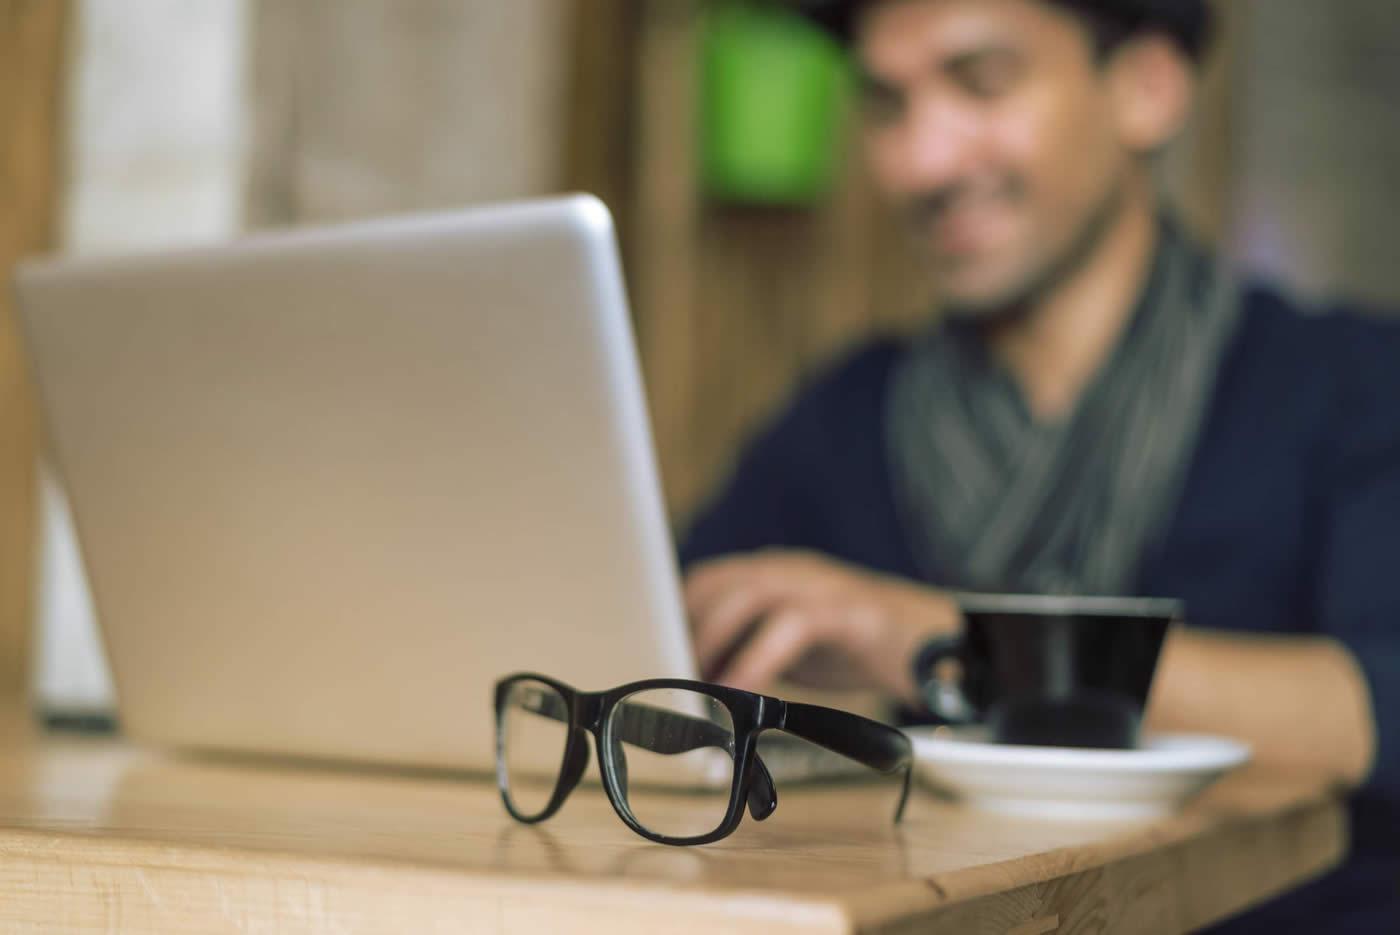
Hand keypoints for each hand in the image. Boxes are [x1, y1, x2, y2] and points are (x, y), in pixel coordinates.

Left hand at [684, 549, 960, 705]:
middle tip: (666, 677)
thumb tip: (689, 684)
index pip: (703, 580)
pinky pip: (793, 625)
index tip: (650, 655)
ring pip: (748, 594)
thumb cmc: (852, 646)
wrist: (936, 645)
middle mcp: (790, 569)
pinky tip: (741, 689)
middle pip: (717, 583)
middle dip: (683, 630)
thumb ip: (744, 652)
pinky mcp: (851, 610)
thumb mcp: (787, 647)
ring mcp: (821, 584)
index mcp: (769, 573)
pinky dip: (758, 659)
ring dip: (712, 640)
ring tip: (695, 684)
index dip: (670, 615)